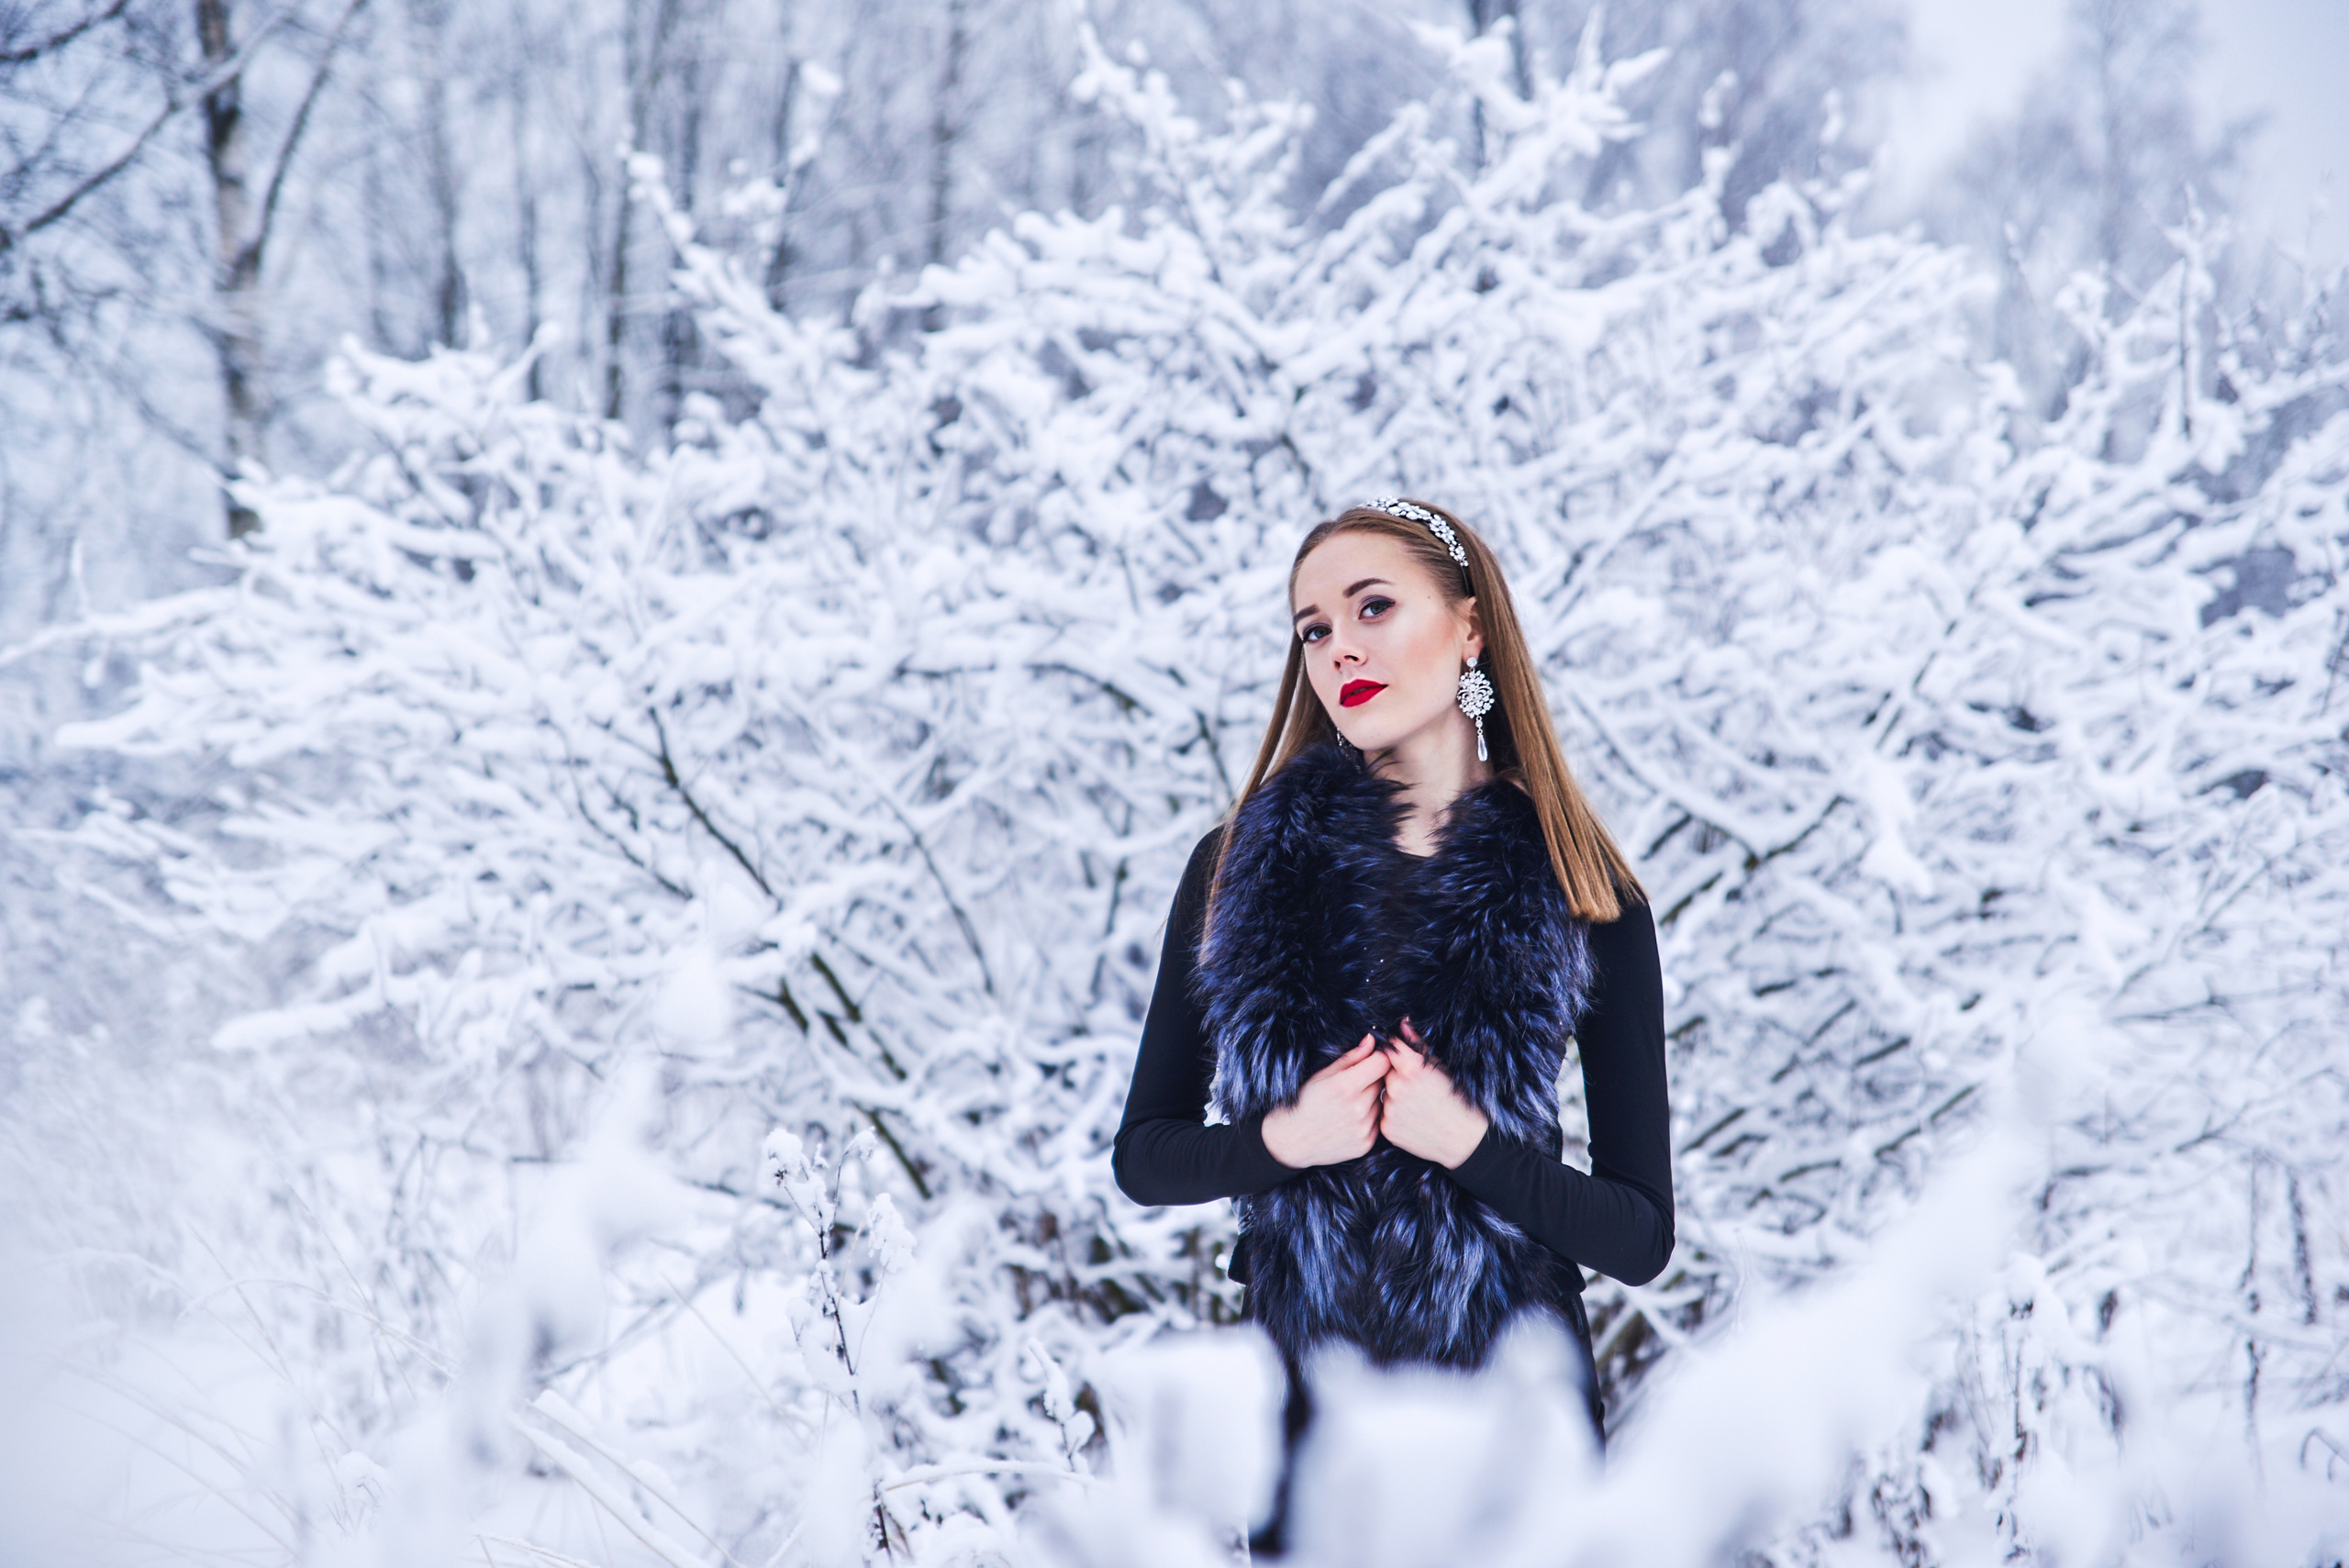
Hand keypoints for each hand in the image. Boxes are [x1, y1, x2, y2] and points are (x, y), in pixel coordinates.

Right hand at [1261, 1035, 1390, 1167]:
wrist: (1290, 1141)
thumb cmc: (1303, 1102)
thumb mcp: (1321, 1075)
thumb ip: (1351, 1058)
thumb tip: (1372, 1040)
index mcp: (1345, 1086)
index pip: (1382, 1063)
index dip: (1378, 1058)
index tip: (1371, 1060)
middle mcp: (1358, 1109)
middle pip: (1383, 1082)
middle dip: (1372, 1079)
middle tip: (1353, 1084)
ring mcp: (1363, 1129)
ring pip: (1381, 1103)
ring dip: (1371, 1100)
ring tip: (1349, 1104)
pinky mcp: (1365, 1144)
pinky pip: (1377, 1123)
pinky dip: (1368, 1119)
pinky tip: (1349, 1119)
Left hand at [1376, 1020, 1488, 1168]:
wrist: (1466, 1143)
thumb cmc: (1460, 1102)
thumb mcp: (1443, 1069)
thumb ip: (1418, 1045)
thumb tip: (1402, 1024)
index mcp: (1411, 1068)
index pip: (1391, 1046)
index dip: (1396, 1049)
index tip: (1401, 1054)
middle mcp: (1396, 1087)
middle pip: (1386, 1071)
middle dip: (1397, 1074)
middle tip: (1418, 1087)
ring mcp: (1389, 1109)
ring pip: (1384, 1092)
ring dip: (1395, 1095)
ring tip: (1418, 1105)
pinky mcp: (1386, 1128)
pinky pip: (1384, 1113)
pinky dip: (1394, 1114)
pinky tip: (1413, 1118)